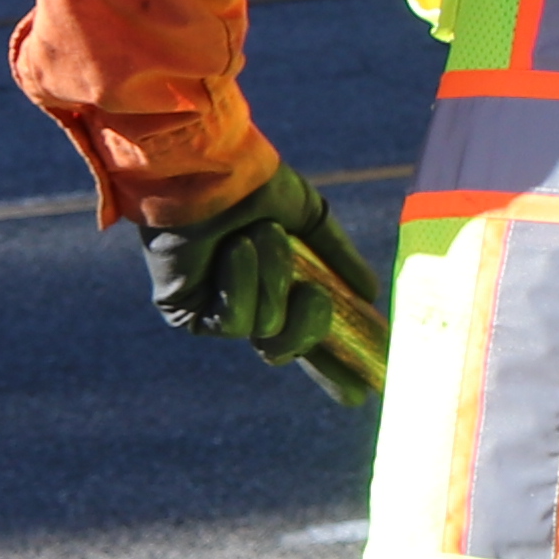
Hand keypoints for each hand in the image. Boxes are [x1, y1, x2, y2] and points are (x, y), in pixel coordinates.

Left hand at [141, 161, 380, 398]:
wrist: (208, 166)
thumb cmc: (253, 183)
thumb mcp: (310, 219)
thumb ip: (339, 258)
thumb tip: (371, 295)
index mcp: (276, 285)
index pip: (308, 339)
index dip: (334, 369)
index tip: (363, 392)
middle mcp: (246, 303)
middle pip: (288, 351)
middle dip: (308, 328)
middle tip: (316, 297)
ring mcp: (216, 311)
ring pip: (265, 333)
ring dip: (272, 280)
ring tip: (259, 235)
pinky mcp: (187, 313)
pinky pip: (233, 323)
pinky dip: (241, 283)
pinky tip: (234, 249)